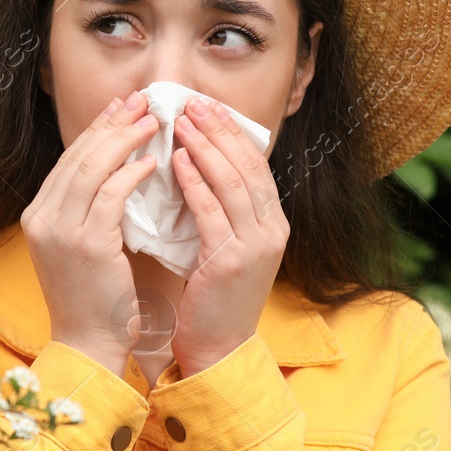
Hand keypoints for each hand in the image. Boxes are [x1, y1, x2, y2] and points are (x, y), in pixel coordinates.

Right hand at [22, 91, 159, 376]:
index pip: (69, 159)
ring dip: (126, 140)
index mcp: (38, 215)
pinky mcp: (86, 244)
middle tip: (143, 102)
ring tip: (153, 123)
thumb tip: (117, 165)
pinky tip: (153, 163)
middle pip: (78, 156)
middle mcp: (42, 218)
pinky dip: (132, 174)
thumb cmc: (93, 297)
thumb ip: (90, 208)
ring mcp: (60, 231)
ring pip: (93, 168)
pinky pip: (111, 195)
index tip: (122, 107)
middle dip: (113, 124)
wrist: (88, 343)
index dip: (97, 129)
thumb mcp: (82, 244)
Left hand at [169, 97, 289, 376]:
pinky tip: (177, 162)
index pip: (256, 164)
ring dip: (205, 148)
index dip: (231, 132)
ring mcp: (255, 246)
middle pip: (248, 165)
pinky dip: (195, 183)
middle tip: (191, 101)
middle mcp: (272, 231)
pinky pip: (212, 212)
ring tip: (180, 122)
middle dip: (218, 130)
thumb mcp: (226, 246)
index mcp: (273, 223)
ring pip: (232, 183)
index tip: (207, 106)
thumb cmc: (213, 297)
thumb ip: (221, 210)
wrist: (218, 349)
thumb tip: (197, 163)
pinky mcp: (231, 262)